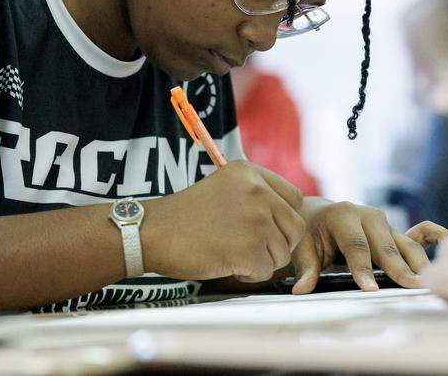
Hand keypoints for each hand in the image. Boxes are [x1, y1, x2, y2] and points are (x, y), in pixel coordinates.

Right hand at [143, 160, 304, 281]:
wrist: (151, 232)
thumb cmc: (183, 216)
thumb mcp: (222, 186)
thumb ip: (254, 193)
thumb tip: (286, 214)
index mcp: (249, 172)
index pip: (294, 197)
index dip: (283, 218)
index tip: (263, 228)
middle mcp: (257, 191)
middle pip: (295, 227)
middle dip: (277, 244)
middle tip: (249, 248)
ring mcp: (255, 220)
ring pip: (283, 253)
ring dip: (261, 260)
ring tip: (231, 252)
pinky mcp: (250, 249)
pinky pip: (265, 272)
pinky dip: (247, 275)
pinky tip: (225, 263)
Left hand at [290, 198, 447, 293]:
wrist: (316, 215)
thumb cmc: (309, 234)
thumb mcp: (302, 248)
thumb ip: (306, 269)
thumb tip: (302, 290)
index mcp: (341, 215)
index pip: (355, 246)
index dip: (362, 269)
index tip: (370, 289)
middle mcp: (367, 215)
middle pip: (386, 246)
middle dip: (398, 268)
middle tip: (411, 287)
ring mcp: (385, 223)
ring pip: (405, 245)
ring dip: (418, 265)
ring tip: (429, 285)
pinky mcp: (396, 231)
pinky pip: (419, 239)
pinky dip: (434, 245)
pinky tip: (447, 259)